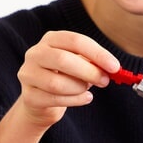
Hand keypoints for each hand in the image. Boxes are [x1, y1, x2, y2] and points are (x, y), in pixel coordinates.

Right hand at [0, 31, 118, 142]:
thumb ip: (93, 63)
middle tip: (105, 81)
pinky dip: (75, 100)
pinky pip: (54, 100)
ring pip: (56, 83)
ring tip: (87, 90)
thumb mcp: (79, 65)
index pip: (75, 40)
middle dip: (89, 72)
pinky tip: (85, 99)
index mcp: (50, 40)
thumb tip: (111, 68)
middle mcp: (35, 53)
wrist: (41, 102)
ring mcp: (28, 74)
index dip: (97, 53)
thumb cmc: (64, 77)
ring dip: (79, 88)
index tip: (115, 66)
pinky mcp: (28, 96)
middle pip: (63, 60)